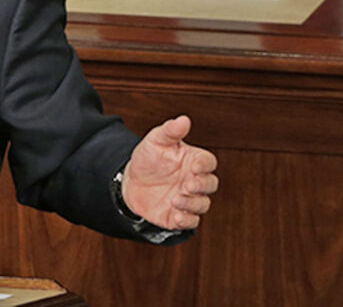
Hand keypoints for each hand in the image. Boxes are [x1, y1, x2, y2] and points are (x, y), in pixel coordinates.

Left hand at [121, 115, 217, 230]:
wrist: (130, 183)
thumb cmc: (148, 159)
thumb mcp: (155, 141)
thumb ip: (170, 131)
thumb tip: (184, 119)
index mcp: (193, 161)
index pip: (209, 162)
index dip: (205, 165)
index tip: (194, 166)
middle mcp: (195, 180)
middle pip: (211, 184)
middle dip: (202, 186)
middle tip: (186, 185)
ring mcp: (189, 199)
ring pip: (203, 204)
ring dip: (192, 204)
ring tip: (175, 199)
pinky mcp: (179, 215)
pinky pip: (191, 222)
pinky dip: (187, 221)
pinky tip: (176, 215)